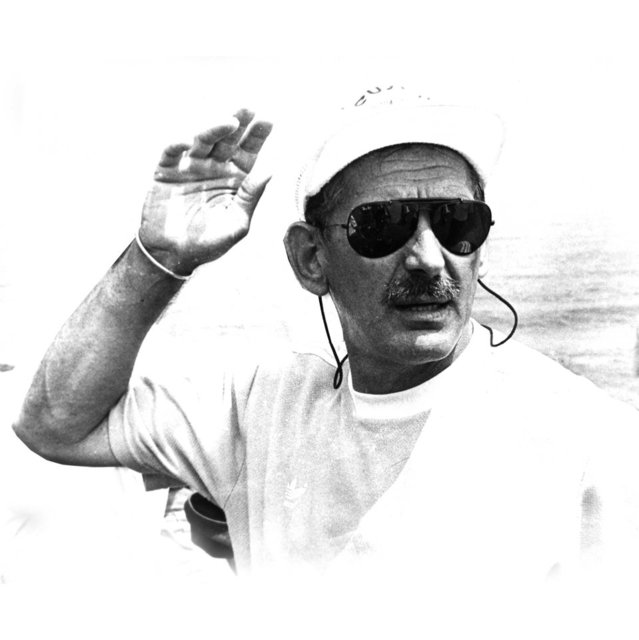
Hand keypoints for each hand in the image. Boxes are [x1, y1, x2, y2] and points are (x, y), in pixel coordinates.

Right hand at [139, 108, 272, 274]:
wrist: (172, 256)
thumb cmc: (208, 243)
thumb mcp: (236, 224)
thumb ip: (251, 197)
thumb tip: (270, 170)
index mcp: (234, 179)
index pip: (249, 152)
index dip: (258, 136)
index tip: (269, 119)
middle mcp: (213, 168)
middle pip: (228, 140)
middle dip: (239, 123)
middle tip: (250, 106)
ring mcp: (189, 167)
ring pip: (202, 141)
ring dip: (214, 129)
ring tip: (228, 122)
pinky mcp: (165, 172)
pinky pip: (171, 153)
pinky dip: (177, 144)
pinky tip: (187, 140)